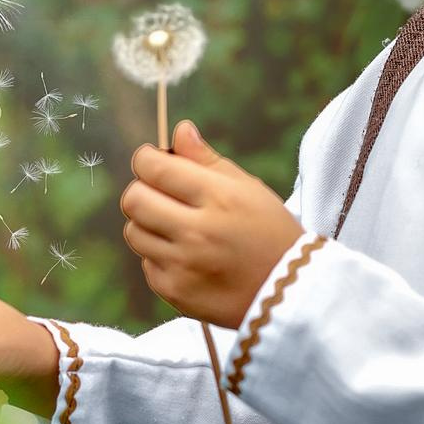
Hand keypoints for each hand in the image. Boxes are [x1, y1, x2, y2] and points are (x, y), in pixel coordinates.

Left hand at [119, 120, 303, 328]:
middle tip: (162, 194)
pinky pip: (146, 264)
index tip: (154, 162)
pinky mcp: (175, 292)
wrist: (289, 293)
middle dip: (143, 190)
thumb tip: (180, 130)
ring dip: (149, 224)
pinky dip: (160, 257)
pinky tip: (187, 256)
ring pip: (134, 232)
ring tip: (177, 227)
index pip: (153, 167)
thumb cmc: (270, 232)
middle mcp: (197, 232)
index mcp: (218, 197)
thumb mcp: (248, 188)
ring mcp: (183, 265)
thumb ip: (207, 159)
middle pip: (134, 199)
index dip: (147, 159)